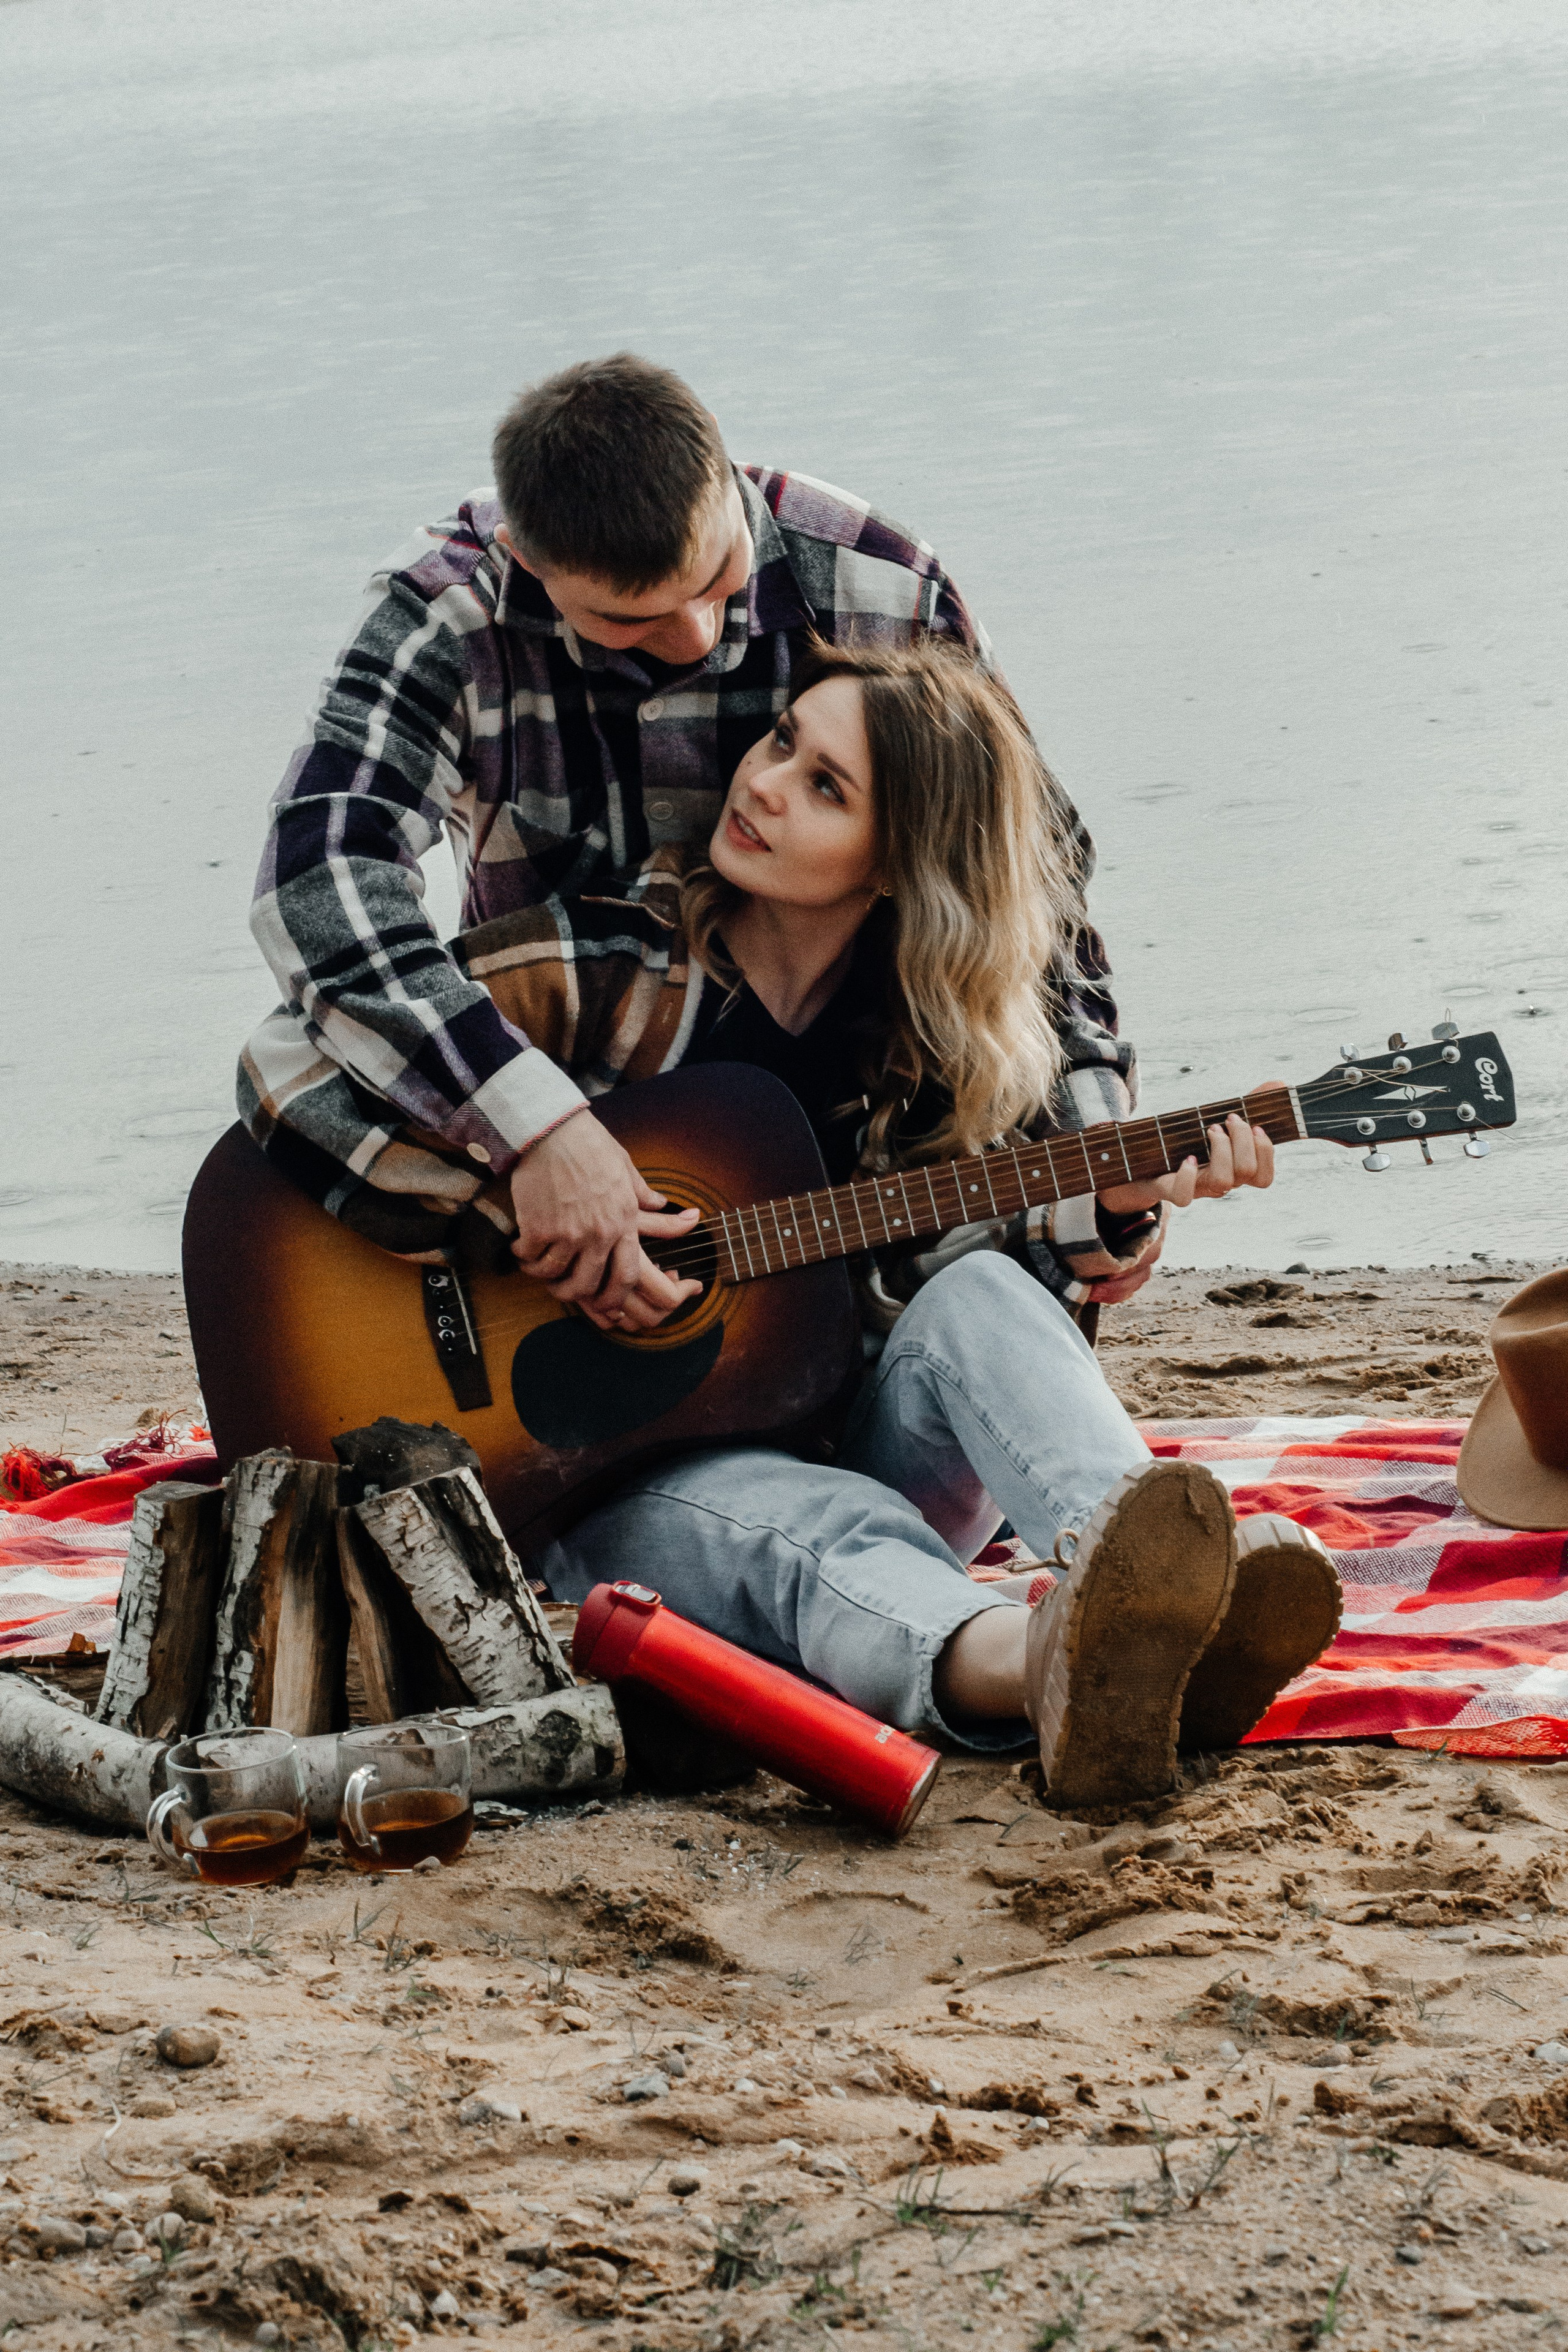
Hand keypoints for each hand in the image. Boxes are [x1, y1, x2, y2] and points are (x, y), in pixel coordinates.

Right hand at [509, 1111, 701, 1331]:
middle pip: (588, 1284)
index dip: (614, 1297)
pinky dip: (523, 1256)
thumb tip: (661, 1203)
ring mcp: (569, 1233)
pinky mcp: (539, 1228)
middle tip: (560, 1290)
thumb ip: (641, 1192)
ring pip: (555, 1275)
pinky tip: (520, 1247)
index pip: (626, 1275)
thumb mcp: (624, 1167)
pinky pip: (530, 1257)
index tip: (604, 1305)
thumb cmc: (589, 1144)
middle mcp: (599, 1233)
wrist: (552, 1130)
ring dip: (543, 1275)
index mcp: (624, 1221)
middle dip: (572, 1294)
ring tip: (535, 1266)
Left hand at [1086, 1101, 1276, 1306]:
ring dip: (1221, 1150)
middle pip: (1249, 1174)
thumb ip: (1247, 1103)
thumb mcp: (1214, 1118)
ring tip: (1210, 1129)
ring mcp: (1196, 1189)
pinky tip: (1188, 1157)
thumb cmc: (1182, 1140)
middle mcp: (1219, 1183)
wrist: (1137, 1163)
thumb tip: (1279, 1083)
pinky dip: (1189, 1174)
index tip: (1255, 1126)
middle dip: (1242, 1141)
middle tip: (1227, 1120)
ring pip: (1225, 1182)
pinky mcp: (1170, 1190)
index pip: (1264, 1178)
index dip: (1266, 1153)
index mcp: (1233, 1170)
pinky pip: (1186, 1196)